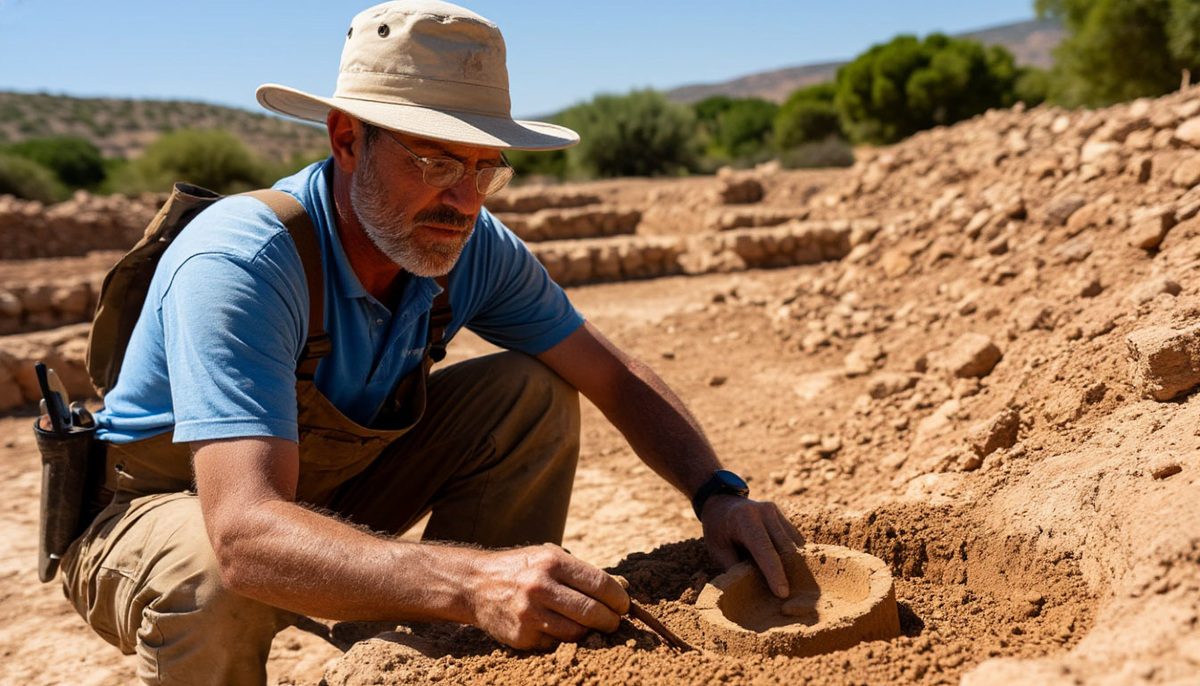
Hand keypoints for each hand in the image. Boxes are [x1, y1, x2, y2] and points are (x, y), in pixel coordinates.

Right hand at [466, 543, 629, 650]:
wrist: (475, 584)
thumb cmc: (523, 568)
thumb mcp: (550, 557)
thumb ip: (585, 573)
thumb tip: (624, 588)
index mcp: (552, 562)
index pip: (600, 584)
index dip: (619, 599)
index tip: (624, 606)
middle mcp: (540, 586)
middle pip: (592, 612)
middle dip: (611, 621)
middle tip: (613, 622)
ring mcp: (529, 613)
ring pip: (577, 633)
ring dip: (591, 633)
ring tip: (591, 627)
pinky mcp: (521, 636)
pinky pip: (556, 644)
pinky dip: (564, 640)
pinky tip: (560, 629)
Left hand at [701, 495, 804, 597]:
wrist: (722, 503)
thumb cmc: (717, 530)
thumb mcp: (717, 549)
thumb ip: (734, 567)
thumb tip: (751, 591)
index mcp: (745, 519)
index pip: (764, 548)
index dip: (774, 573)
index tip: (782, 593)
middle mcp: (764, 512)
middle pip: (784, 547)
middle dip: (789, 573)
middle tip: (791, 598)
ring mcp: (777, 512)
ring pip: (794, 544)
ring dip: (794, 565)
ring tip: (794, 588)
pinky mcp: (784, 516)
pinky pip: (795, 540)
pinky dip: (794, 556)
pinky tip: (792, 572)